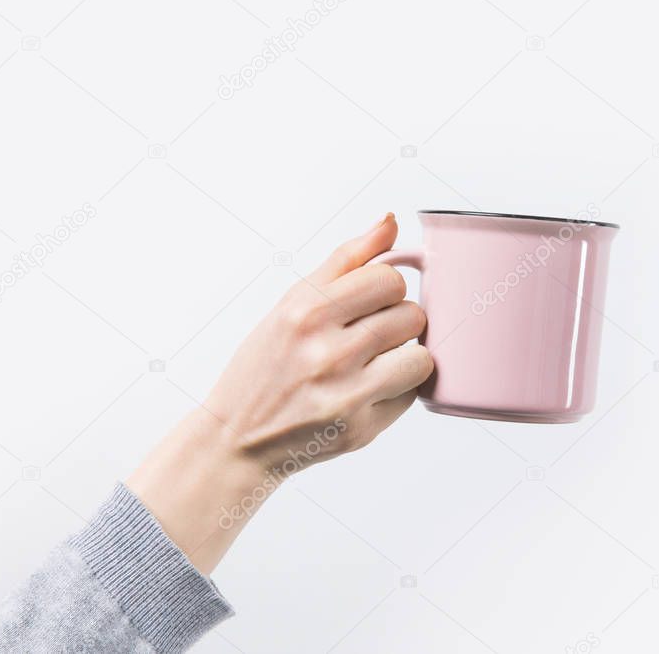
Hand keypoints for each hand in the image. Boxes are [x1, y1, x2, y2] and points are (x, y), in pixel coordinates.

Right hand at [126, 213, 431, 572]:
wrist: (238, 438)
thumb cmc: (268, 364)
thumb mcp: (292, 303)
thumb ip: (346, 260)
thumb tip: (390, 220)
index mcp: (306, 312)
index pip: (390, 278)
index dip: (388, 289)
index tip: (371, 302)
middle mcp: (326, 352)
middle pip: (412, 315)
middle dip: (400, 322)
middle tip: (372, 336)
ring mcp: (345, 394)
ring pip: (420, 356)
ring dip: (406, 356)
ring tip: (376, 362)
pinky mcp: (360, 429)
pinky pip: (410, 395)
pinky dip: (398, 391)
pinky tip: (369, 391)